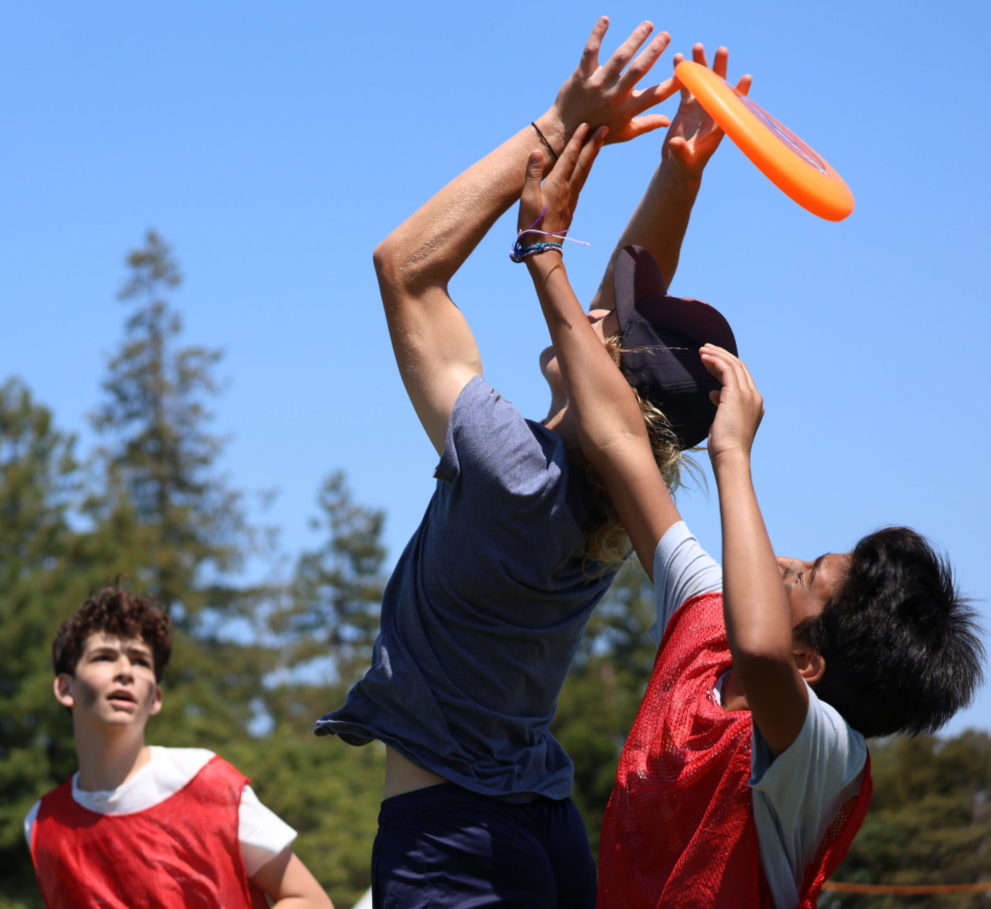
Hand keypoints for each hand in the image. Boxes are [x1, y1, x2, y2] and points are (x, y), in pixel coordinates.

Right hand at [518, 124, 607, 240]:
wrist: (544, 251)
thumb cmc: (532, 226)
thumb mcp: (527, 199)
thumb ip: (532, 174)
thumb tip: (537, 151)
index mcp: (557, 185)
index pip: (570, 157)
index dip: (578, 140)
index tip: (587, 125)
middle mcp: (568, 190)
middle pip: (584, 162)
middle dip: (594, 144)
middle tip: (605, 128)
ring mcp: (571, 199)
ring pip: (585, 172)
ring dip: (592, 156)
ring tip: (599, 143)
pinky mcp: (570, 207)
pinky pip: (581, 182)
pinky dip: (586, 170)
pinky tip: (586, 169)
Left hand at [548, 18, 678, 144]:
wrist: (564, 131)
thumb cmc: (598, 133)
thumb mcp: (624, 133)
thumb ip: (647, 124)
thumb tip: (668, 121)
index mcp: (628, 110)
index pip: (655, 95)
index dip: (673, 83)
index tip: (686, 69)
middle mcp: (614, 97)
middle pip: (638, 71)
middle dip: (654, 52)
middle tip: (666, 36)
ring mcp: (597, 85)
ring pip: (619, 59)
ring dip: (635, 40)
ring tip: (648, 25)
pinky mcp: (581, 76)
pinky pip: (590, 51)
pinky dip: (597, 34)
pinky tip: (605, 19)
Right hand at [663, 44, 751, 178]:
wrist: (679, 166)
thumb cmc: (687, 167)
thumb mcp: (685, 161)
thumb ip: (681, 151)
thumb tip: (675, 142)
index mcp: (717, 126)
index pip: (732, 107)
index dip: (739, 93)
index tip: (746, 79)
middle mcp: (711, 113)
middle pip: (718, 87)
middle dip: (720, 68)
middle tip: (722, 50)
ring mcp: (698, 108)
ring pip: (701, 82)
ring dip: (700, 65)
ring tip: (697, 46)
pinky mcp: (686, 107)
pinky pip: (685, 87)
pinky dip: (682, 73)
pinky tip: (679, 58)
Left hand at [699, 344, 763, 464]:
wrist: (731, 457)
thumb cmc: (725, 446)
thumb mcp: (723, 421)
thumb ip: (722, 405)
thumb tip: (714, 393)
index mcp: (754, 403)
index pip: (742, 378)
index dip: (726, 366)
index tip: (710, 361)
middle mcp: (754, 396)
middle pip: (740, 367)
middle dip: (723, 356)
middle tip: (706, 349)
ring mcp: (748, 395)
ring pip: (734, 365)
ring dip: (717, 355)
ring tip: (702, 350)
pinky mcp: (737, 394)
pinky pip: (726, 369)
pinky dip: (715, 360)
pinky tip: (704, 357)